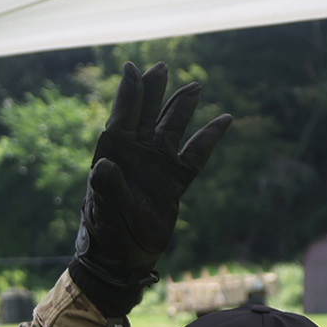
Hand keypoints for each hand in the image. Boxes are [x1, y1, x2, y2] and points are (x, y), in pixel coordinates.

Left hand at [69, 62, 231, 315]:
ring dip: (180, 107)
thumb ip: (106, 188)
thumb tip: (101, 164)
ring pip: (171, 128)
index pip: (122, 118)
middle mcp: (136, 156)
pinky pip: (196, 154)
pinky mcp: (174, 181)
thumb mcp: (106, 211)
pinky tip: (224, 119)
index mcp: (115, 156)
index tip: (131, 68)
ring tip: (194, 86)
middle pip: (145, 115)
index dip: (127, 94)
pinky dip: (209, 138)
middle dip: (152, 91)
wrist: (124, 259)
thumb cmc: (109, 234)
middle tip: (159, 67)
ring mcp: (156, 166)